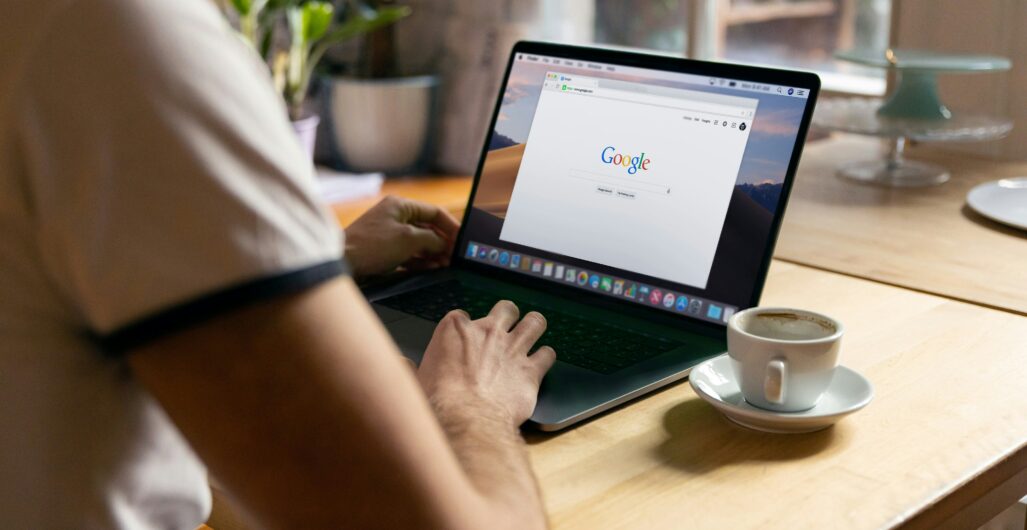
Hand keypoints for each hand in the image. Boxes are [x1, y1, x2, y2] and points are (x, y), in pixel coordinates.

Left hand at [344, 195, 459, 277]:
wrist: (342, 262)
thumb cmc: (372, 245)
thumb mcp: (409, 239)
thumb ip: (432, 240)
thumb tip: (444, 244)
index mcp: (400, 205)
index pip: (434, 212)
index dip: (451, 226)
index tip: (462, 240)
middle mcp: (395, 216)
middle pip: (428, 228)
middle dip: (442, 243)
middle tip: (455, 257)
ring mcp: (389, 234)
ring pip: (419, 242)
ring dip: (433, 253)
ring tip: (445, 265)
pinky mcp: (384, 250)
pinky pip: (408, 253)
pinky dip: (420, 260)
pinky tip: (431, 268)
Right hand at [417, 301, 556, 426]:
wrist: (466, 420)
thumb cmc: (439, 402)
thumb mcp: (414, 380)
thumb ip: (409, 368)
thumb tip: (400, 364)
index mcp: (455, 329)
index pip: (462, 315)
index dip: (465, 328)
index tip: (464, 340)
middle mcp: (487, 332)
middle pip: (505, 309)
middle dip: (507, 316)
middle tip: (505, 327)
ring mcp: (513, 348)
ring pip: (534, 322)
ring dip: (534, 326)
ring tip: (533, 331)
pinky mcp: (531, 370)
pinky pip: (548, 354)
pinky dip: (546, 357)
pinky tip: (542, 361)